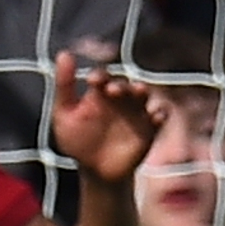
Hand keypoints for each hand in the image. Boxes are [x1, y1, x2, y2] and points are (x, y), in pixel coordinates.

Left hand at [48, 52, 165, 187]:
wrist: (96, 171)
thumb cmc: (78, 141)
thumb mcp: (64, 114)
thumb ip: (64, 85)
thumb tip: (64, 53)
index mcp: (101, 92)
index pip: (104, 77)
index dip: (100, 76)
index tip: (93, 80)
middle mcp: (122, 99)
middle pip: (126, 84)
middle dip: (122, 85)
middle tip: (114, 90)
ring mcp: (137, 113)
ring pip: (144, 96)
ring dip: (143, 92)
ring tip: (139, 92)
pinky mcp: (149, 129)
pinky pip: (160, 118)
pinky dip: (160, 114)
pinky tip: (155, 116)